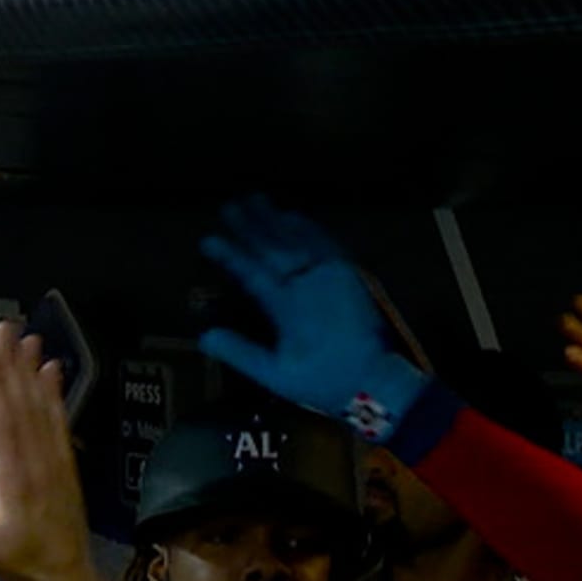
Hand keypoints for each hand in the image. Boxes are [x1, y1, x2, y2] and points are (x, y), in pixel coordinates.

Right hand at [0, 319, 98, 580]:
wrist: (66, 579)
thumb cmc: (22, 567)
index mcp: (16, 482)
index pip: (4, 425)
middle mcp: (38, 464)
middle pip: (23, 406)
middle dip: (13, 366)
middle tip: (6, 329)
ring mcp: (55, 462)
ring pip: (43, 408)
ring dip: (34, 371)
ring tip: (29, 339)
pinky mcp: (65, 465)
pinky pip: (59, 422)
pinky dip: (55, 394)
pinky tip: (52, 371)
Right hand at [195, 197, 426, 441]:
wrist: (376, 379)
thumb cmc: (323, 380)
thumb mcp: (276, 375)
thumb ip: (241, 353)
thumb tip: (204, 336)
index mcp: (287, 307)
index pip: (251, 273)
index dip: (229, 255)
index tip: (208, 240)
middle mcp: (308, 283)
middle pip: (274, 247)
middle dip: (251, 225)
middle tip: (230, 205)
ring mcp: (331, 275)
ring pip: (299, 238)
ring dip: (276, 219)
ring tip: (257, 200)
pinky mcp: (349, 274)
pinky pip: (326, 242)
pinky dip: (308, 227)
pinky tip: (296, 216)